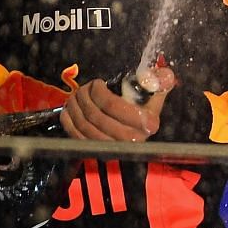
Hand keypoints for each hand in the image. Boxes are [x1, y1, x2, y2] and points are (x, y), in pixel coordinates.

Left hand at [59, 67, 175, 142]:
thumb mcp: (155, 92)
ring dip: (76, 107)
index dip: (99, 92)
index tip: (97, 83)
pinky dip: (69, 121)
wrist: (139, 129)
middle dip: (84, 97)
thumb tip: (158, 74)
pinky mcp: (98, 152)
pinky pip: (77, 136)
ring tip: (76, 96)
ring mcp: (114, 148)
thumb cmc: (145, 107)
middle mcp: (132, 139)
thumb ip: (158, 81)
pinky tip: (69, 110)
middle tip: (83, 88)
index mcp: (147, 123)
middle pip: (96, 115)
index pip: (113, 105)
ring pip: (85, 125)